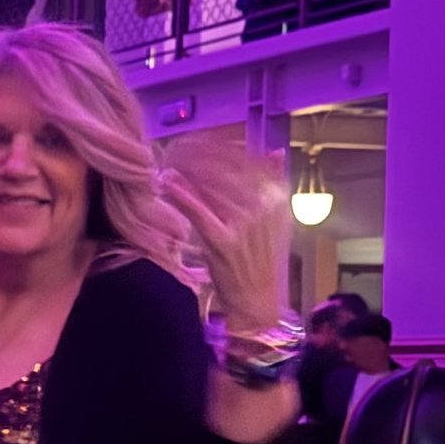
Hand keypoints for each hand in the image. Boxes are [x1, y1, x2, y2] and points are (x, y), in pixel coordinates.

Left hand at [159, 142, 289, 329]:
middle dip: (198, 157)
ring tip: (169, 166)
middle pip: (225, 168)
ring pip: (209, 185)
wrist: (257, 301)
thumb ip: (274, 184)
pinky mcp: (223, 241)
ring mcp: (245, 223)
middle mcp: (264, 206)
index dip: (219, 146)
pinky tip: (166, 183)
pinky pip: (199, 210)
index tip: (198, 142)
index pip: (246, 159)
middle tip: (177, 151)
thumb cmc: (260, 259)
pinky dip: (180, 194)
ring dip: (186, 171)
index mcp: (277, 197)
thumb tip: (275, 151)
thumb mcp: (276, 219)